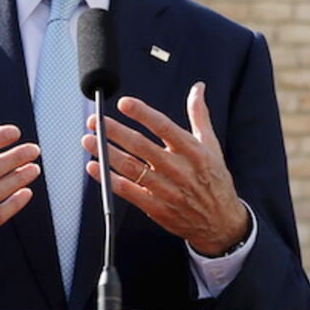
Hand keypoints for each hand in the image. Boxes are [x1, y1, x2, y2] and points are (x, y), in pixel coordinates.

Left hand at [82, 82, 249, 255]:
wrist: (220, 222)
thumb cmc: (213, 179)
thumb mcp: (211, 145)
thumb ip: (199, 115)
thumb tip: (198, 88)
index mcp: (192, 150)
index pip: (164, 127)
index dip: (142, 114)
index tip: (124, 103)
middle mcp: (178, 169)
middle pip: (141, 146)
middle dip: (115, 131)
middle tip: (95, 120)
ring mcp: (166, 190)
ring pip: (131, 168)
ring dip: (106, 153)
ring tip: (89, 140)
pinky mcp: (156, 207)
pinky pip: (128, 192)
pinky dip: (109, 180)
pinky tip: (94, 168)